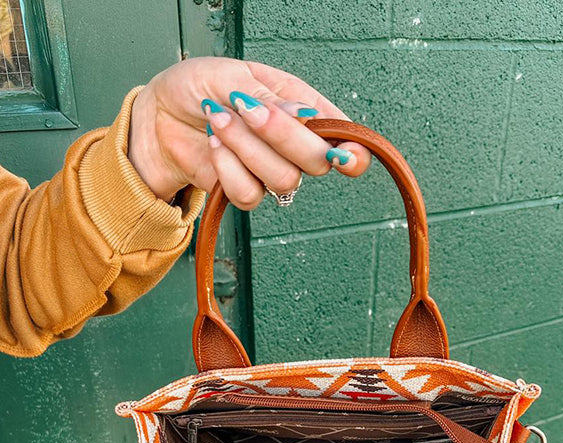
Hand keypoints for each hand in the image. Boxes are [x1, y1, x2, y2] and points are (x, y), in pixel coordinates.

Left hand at [128, 57, 370, 204]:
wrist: (159, 115)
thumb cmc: (199, 87)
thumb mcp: (234, 77)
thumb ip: (270, 99)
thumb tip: (305, 117)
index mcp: (302, 107)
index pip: (342, 135)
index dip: (352, 151)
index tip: (347, 156)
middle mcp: (293, 144)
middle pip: (316, 162)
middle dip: (284, 138)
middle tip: (250, 112)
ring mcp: (270, 170)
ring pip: (283, 180)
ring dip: (246, 148)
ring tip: (219, 119)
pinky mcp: (244, 191)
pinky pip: (250, 195)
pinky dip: (228, 169)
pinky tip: (215, 146)